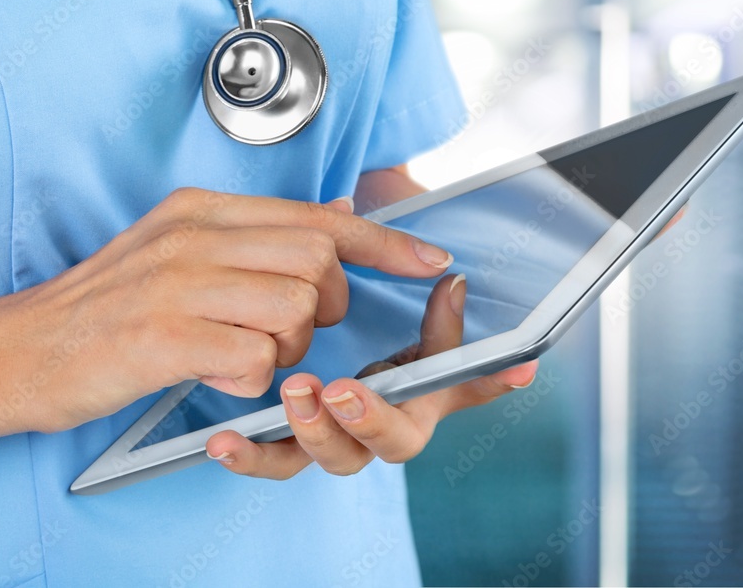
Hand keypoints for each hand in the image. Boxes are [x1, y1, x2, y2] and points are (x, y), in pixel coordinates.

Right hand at [0, 189, 453, 460]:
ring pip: (296, 309)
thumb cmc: (109, 306)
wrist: (20, 349)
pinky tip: (215, 373)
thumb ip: (259, 233)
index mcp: (205, 211)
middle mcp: (197, 236)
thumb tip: (339, 214)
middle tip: (286, 326)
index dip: (385, 241)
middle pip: (319, 260)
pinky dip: (250, 379)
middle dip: (324, 304)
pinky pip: (256, 360)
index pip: (321, 216)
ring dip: (285, 348)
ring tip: (239, 352)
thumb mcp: (181, 247)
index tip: (430, 259)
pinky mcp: (166, 335)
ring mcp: (180, 283)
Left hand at [204, 272, 537, 476]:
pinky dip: (252, 456)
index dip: (493, 381)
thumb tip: (452, 278)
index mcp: (420, 393)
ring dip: (315, 431)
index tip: (517, 365)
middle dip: (370, 417)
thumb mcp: (391, 312)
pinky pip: (274, 462)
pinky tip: (225, 440)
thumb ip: (424, 303)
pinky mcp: (290, 447)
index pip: (465, 388)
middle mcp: (383, 425)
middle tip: (344, 387)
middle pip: (392, 441)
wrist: (298, 349)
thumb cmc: (363, 334)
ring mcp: (338, 439)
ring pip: (335, 456)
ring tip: (295, 393)